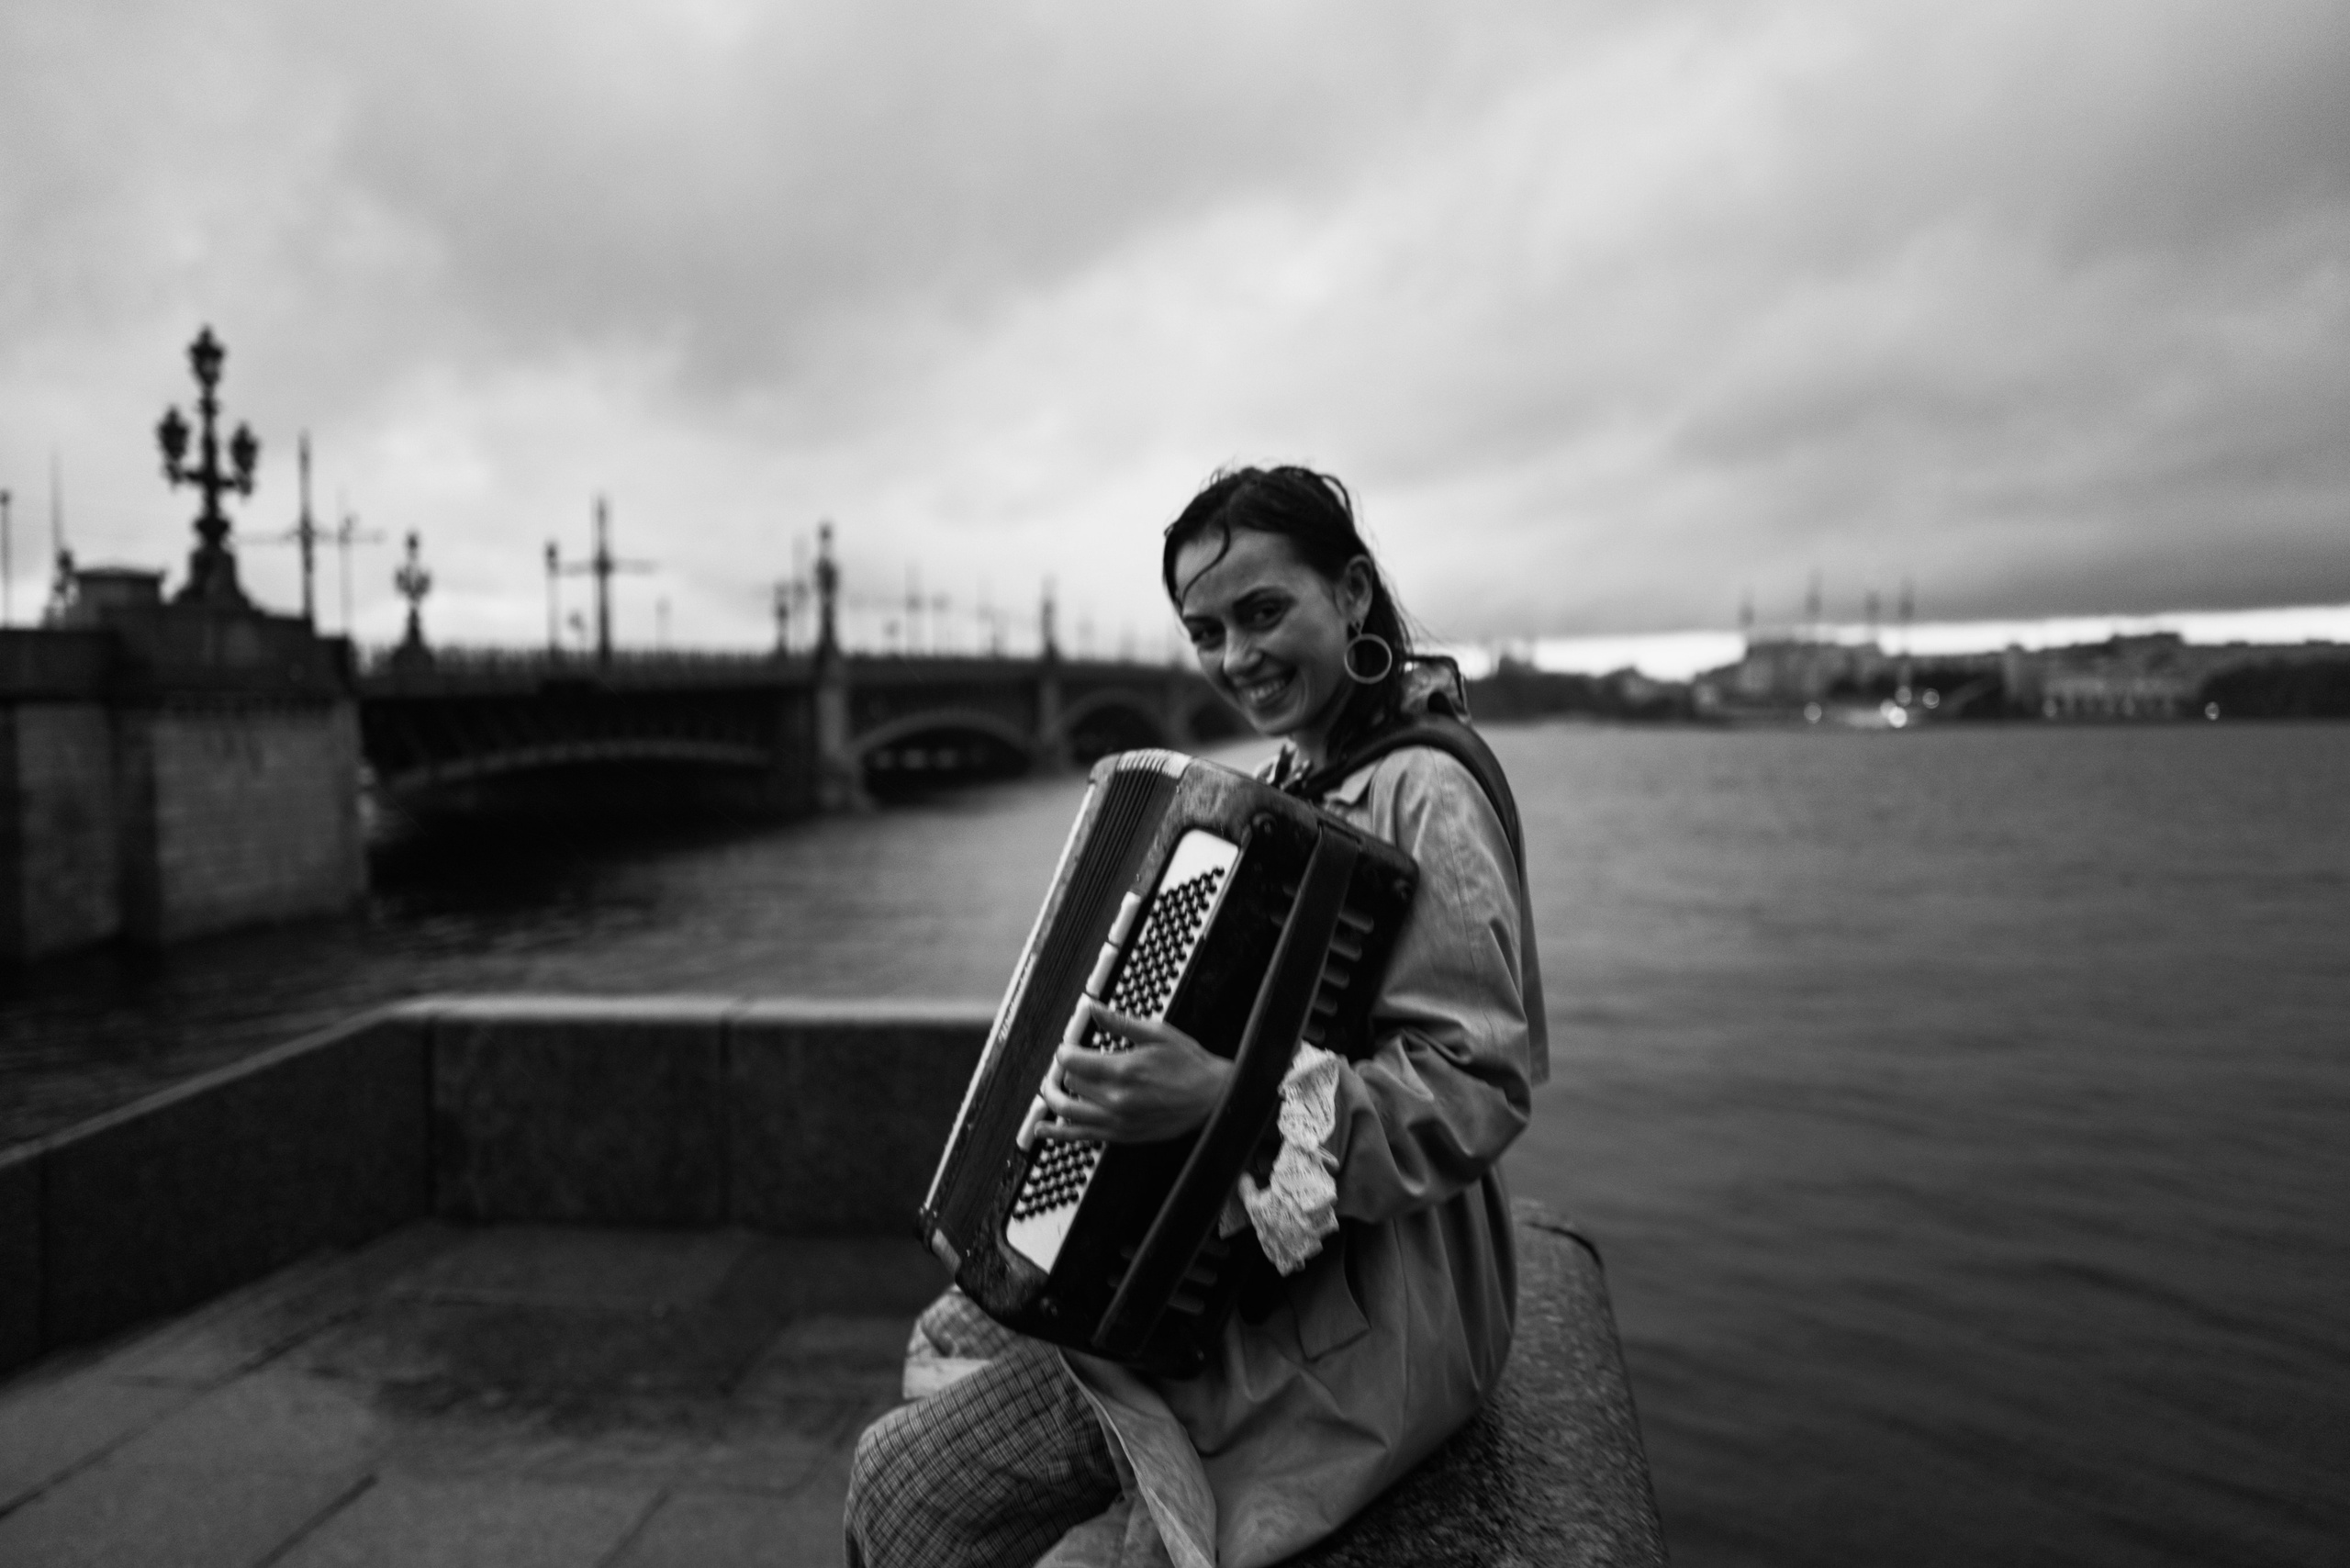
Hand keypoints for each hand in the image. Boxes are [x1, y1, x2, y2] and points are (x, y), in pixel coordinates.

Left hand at [1037, 1000, 1232, 1144]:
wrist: (1213, 1098)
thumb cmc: (1189, 1063)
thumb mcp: (1156, 1033)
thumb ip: (1119, 1023)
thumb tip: (1092, 1007)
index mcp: (1122, 1070)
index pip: (1072, 1061)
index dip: (1065, 1051)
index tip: (1069, 1047)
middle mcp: (1116, 1099)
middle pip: (1070, 1084)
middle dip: (1065, 1071)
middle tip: (1067, 1064)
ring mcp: (1117, 1121)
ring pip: (1068, 1110)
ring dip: (1055, 1098)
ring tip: (1049, 1090)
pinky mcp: (1122, 1136)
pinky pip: (1081, 1136)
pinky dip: (1058, 1133)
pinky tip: (1042, 1129)